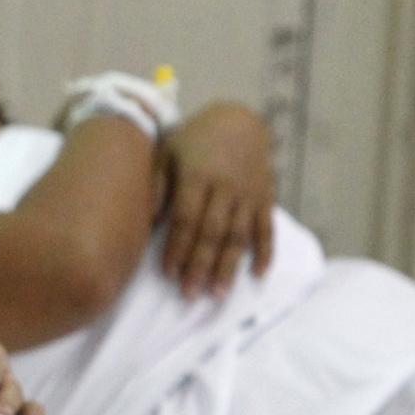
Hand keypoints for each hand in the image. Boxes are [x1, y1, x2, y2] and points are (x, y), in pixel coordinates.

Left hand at [159, 103, 275, 297]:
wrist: (239, 120)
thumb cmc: (193, 140)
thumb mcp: (168, 152)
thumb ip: (156, 184)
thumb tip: (147, 220)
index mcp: (198, 176)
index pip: (186, 219)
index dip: (177, 247)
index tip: (168, 274)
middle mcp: (226, 187)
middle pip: (212, 232)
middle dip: (200, 265)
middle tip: (189, 294)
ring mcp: (249, 194)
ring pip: (239, 235)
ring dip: (229, 266)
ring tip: (217, 294)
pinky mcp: (266, 197)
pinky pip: (267, 227)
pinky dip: (266, 250)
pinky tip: (258, 273)